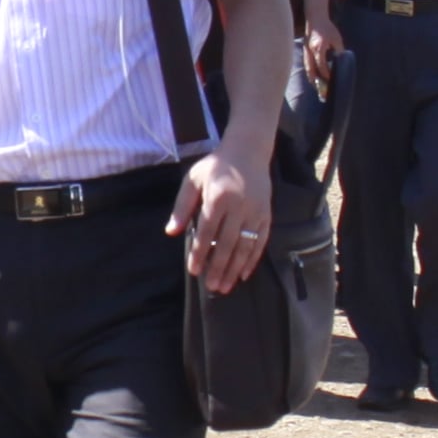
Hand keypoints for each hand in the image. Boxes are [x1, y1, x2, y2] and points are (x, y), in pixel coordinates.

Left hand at [172, 150, 269, 287]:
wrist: (248, 150)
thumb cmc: (215, 166)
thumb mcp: (193, 180)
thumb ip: (182, 206)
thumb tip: (171, 232)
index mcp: (218, 197)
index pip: (207, 231)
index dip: (200, 252)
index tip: (194, 270)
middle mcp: (239, 206)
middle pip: (227, 243)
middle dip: (218, 267)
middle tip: (211, 286)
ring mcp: (256, 211)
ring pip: (245, 246)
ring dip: (235, 269)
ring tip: (225, 286)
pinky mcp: (267, 215)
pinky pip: (261, 241)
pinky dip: (253, 259)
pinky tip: (244, 274)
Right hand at [301, 13, 343, 91]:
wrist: (315, 18)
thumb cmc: (327, 27)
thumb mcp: (336, 38)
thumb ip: (339, 50)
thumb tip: (342, 60)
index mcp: (319, 48)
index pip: (321, 65)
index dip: (326, 73)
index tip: (330, 79)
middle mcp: (310, 51)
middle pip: (311, 69)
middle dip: (315, 79)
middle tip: (319, 88)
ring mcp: (306, 50)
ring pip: (307, 66)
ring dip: (311, 76)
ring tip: (314, 84)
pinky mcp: (305, 49)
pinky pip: (306, 62)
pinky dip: (309, 69)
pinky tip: (312, 74)